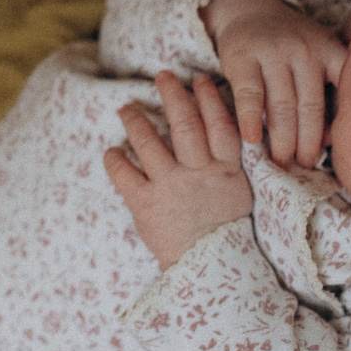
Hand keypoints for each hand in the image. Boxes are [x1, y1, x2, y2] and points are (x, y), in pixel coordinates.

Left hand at [103, 74, 254, 267]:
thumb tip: (219, 135)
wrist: (212, 275)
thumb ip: (227, 167)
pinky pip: (124, 174)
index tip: (199, 80)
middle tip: (162, 75)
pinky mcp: (145, 205)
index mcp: (226, 172)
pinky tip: (111, 152)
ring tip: (127, 108)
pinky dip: (115, 159)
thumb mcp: (238, 197)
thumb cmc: (226, 236)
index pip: (220, 124)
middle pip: (185, 123)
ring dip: (136, 120)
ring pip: (150, 142)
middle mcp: (198, 174)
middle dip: (173, 95)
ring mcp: (170, 187)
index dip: (209, 99)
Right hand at [198, 0, 344, 165]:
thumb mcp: (319, 54)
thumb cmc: (290, 45)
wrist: (249, 10)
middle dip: (308, 142)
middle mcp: (304, 49)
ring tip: (282, 162)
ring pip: (282, 105)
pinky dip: (250, 119)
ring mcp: (273, 51)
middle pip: (310, 106)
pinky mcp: (242, 56)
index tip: (335, 153)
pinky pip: (249, 95)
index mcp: (330, 50)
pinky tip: (252, 140)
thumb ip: (330, 88)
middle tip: (305, 167)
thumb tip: (333, 139)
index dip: (337, 127)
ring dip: (282, 139)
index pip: (341, 94)